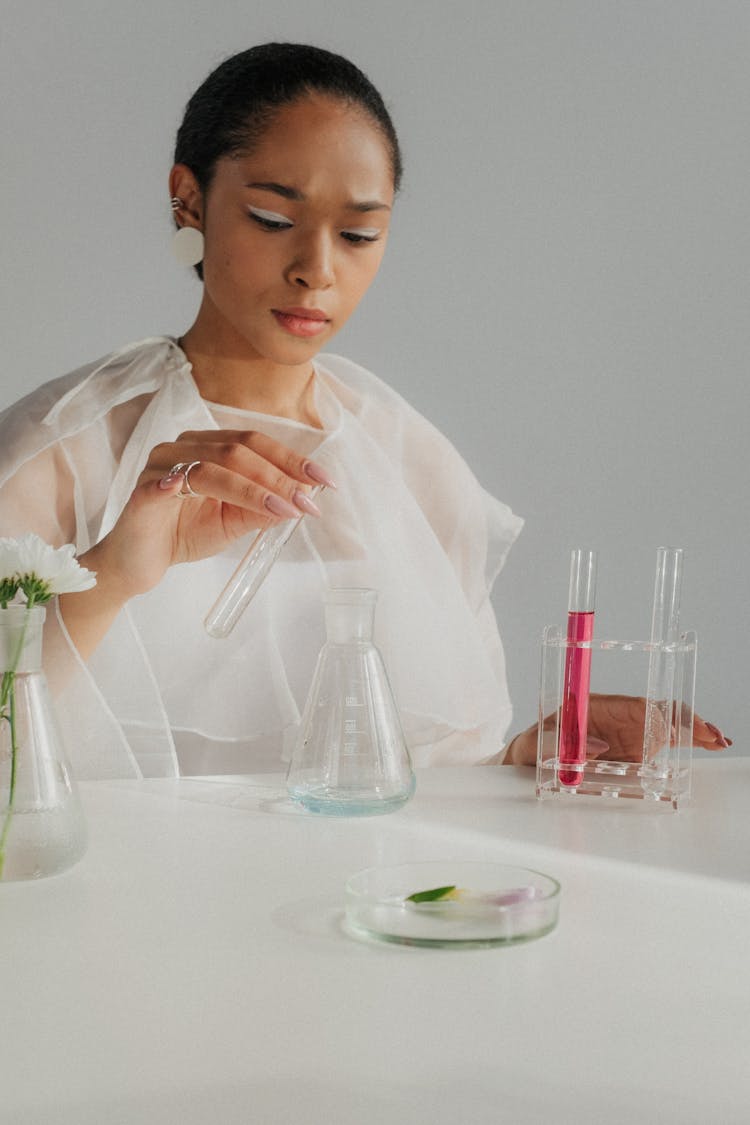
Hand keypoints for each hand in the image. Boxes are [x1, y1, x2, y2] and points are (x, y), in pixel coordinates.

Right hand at [60, 429, 334, 656]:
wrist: (137, 564)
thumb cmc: (183, 534)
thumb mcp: (233, 522)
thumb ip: (262, 509)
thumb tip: (303, 499)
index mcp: (207, 447)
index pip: (255, 444)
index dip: (292, 460)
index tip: (326, 481)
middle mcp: (184, 447)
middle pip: (239, 451)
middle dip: (280, 477)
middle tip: (308, 502)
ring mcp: (161, 466)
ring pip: (214, 467)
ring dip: (255, 489)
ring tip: (285, 510)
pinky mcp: (142, 491)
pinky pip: (169, 485)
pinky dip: (191, 488)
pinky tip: (219, 499)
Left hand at [502, 694, 731, 765]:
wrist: (530, 757)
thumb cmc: (531, 745)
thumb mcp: (534, 742)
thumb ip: (557, 741)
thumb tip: (596, 745)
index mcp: (596, 709)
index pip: (636, 706)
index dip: (660, 714)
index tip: (677, 725)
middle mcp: (618, 718)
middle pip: (659, 713)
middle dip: (687, 721)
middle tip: (713, 735)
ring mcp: (627, 734)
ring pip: (668, 727)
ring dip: (694, 731)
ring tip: (719, 740)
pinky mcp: (632, 751)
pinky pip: (663, 744)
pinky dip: (686, 742)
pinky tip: (708, 744)